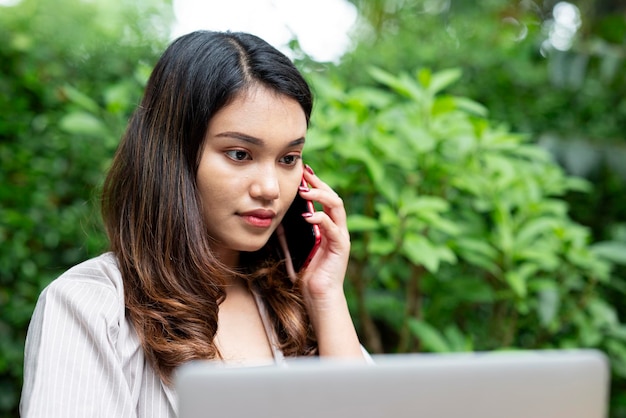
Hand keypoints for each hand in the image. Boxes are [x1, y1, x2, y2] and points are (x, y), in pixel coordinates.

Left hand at [297, 165, 350, 306]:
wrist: (317, 298)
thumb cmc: (306, 275)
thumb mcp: (292, 249)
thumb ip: (286, 234)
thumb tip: (274, 218)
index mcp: (327, 227)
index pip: (324, 199)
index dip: (314, 184)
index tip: (302, 173)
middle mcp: (337, 228)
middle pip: (333, 197)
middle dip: (319, 184)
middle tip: (305, 174)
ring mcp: (340, 236)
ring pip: (337, 206)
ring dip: (321, 195)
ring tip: (305, 191)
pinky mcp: (341, 247)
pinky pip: (333, 228)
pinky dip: (321, 219)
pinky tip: (308, 216)